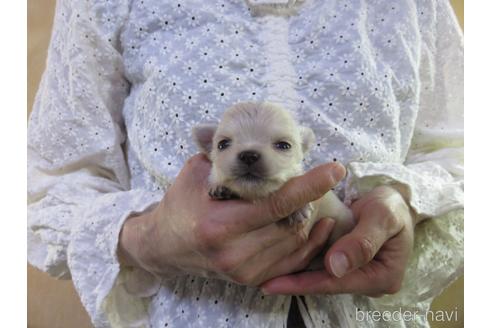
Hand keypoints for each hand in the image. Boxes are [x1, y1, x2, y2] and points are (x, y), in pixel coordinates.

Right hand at [118, 154, 345, 285]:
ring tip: (314, 195)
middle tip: (324, 177)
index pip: (276, 204)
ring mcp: (243, 270)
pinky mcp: (250, 279)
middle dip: (312, 197)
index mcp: (218, 224)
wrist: (166, 245)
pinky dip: (310, 241)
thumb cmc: (182, 202)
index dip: (309, 185)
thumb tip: (258, 136)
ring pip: (296, 241)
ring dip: (310, 216)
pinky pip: (293, 260)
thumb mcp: (197, 171)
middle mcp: (232, 253)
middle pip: (291, 223)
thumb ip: (229, 154)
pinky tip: (317, 223)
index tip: (335, 169)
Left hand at [261, 185, 415, 295]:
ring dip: (295, 274)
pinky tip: (280, 259)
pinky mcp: (346, 262)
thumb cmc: (392, 205)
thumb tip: (335, 267)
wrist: (394, 199)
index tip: (274, 283)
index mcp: (381, 277)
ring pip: (320, 275)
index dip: (304, 284)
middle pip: (325, 283)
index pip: (336, 283)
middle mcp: (367, 280)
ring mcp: (356, 272)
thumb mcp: (382, 216)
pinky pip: (321, 264)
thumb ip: (362, 241)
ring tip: (264, 274)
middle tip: (262, 281)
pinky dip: (302, 261)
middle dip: (294, 282)